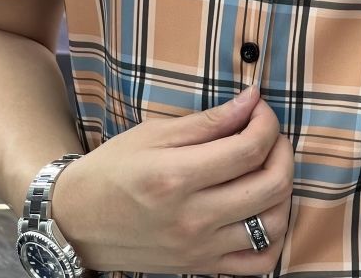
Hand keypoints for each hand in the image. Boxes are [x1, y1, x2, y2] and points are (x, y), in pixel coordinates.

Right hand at [51, 86, 293, 275]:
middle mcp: (192, 218)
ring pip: (272, 224)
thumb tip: (252, 99)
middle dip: (282, 150)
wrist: (77, 221)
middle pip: (270, 184)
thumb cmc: (114, 168)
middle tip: (269, 134)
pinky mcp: (201, 269)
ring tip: (268, 167)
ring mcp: (199, 250)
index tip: (259, 108)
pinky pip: (258, 263)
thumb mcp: (155, 133)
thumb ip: (210, 120)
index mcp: (176, 177)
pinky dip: (273, 236)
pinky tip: (263, 208)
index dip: (266, 121)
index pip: (249, 148)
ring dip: (283, 190)